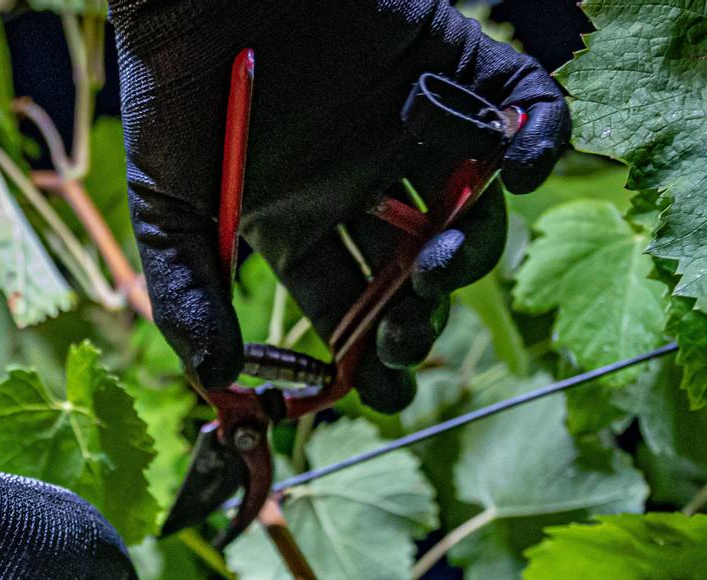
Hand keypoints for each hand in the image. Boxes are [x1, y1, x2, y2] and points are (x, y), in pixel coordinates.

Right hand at [112, 0, 570, 407]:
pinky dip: (541, 140)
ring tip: (439, 257)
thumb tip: (217, 380)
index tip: (383, 393)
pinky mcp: (451, 60)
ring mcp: (409, 124)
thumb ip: (189, 295)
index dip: (371, 357)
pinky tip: (522, 170)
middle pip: (416, 270)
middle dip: (420, 313)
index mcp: (297, 220)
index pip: (351, 307)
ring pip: (469, 207)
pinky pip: (522, 108)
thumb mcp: (165, 208)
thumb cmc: (174, 89)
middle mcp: (359, 180)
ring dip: (469, 248)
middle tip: (410, 327)